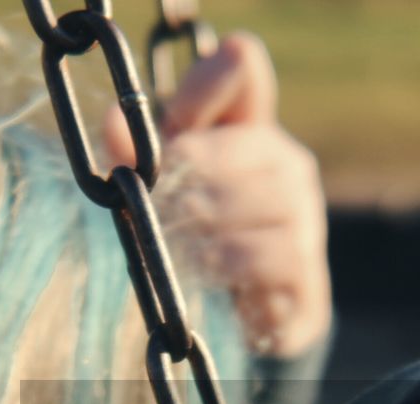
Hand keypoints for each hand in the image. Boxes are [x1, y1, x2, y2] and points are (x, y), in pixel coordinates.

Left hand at [105, 33, 331, 358]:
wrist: (241, 320)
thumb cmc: (195, 243)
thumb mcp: (160, 193)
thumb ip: (138, 156)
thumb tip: (113, 122)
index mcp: (250, 128)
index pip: (239, 67)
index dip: (198, 89)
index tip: (170, 131)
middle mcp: (287, 164)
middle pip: (234, 148)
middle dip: (185, 181)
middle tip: (152, 209)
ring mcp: (305, 217)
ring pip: (252, 203)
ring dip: (202, 227)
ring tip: (171, 246)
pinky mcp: (306, 271)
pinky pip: (265, 256)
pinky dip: (225, 266)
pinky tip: (200, 276)